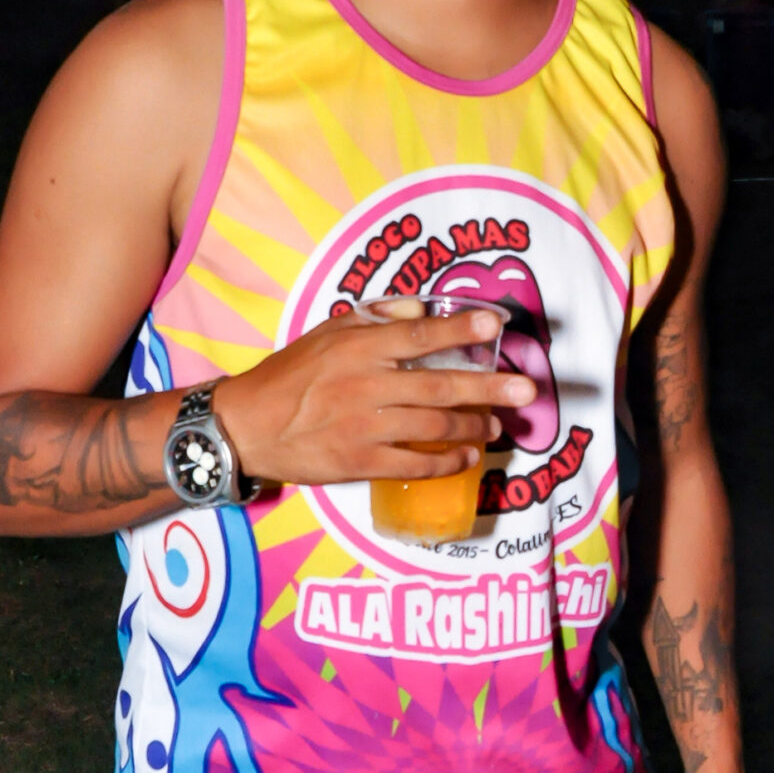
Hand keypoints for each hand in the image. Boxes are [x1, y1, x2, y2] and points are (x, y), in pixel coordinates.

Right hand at [213, 304, 536, 489]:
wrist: (247, 426)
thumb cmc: (290, 376)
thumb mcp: (326, 333)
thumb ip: (375, 319)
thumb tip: (421, 309)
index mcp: (358, 347)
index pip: (420, 334)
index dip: (461, 327)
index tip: (495, 323)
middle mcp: (366, 385)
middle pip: (440, 386)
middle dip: (489, 388)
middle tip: (526, 389)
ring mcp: (364, 426)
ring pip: (434, 427)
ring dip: (473, 427)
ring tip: (497, 426)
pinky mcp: (360, 461)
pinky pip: (416, 463)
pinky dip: (448, 461)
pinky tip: (468, 457)